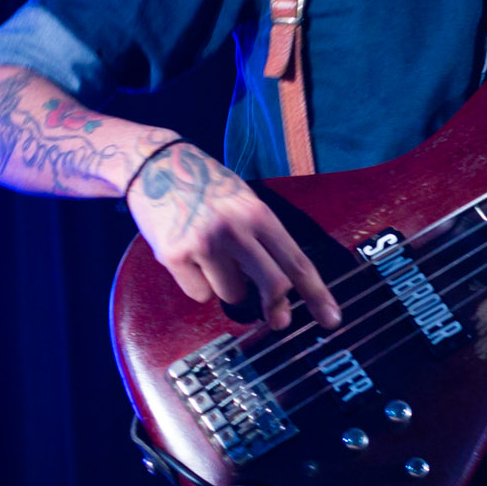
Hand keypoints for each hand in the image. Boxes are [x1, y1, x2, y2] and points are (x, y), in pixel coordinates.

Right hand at [125, 142, 340, 328]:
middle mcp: (235, 229)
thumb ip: (263, 241)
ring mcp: (204, 244)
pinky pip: (199, 294)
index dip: (318, 294)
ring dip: (226, 286)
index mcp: (258, 214)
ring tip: (211, 255)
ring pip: (232, 295)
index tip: (332, 320)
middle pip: (273, 286)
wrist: (154, 165)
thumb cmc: (206, 187)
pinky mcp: (174, 256)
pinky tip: (188, 257)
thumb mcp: (244, 202)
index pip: (297, 261)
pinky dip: (196, 284)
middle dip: (277, 308)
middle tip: (279, 318)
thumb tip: (281, 293)